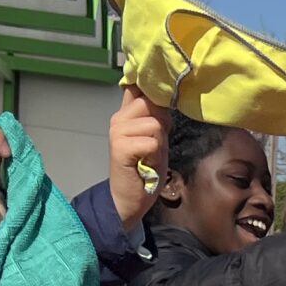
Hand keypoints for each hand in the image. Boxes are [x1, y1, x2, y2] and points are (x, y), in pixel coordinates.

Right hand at [106, 85, 168, 228]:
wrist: (129, 198)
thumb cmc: (145, 169)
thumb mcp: (155, 137)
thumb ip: (157, 118)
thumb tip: (168, 98)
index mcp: (125, 113)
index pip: (138, 87)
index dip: (154, 91)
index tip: (161, 102)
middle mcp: (118, 118)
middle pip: (152, 105)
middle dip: (162, 125)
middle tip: (154, 146)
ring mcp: (117, 131)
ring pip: (154, 124)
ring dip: (159, 144)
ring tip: (150, 157)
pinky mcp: (120, 147)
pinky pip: (151, 142)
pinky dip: (155, 156)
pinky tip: (146, 164)